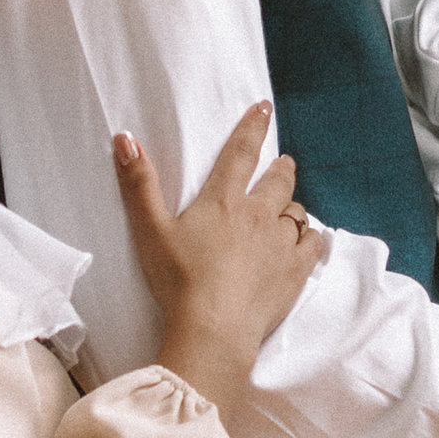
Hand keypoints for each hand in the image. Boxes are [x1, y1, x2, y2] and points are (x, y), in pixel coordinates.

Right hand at [115, 105, 325, 413]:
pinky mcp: (296, 272)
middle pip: (277, 181)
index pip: (241, 152)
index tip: (264, 109)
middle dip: (281, 169)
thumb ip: (139, 184)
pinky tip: (308, 240)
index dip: (252, 127)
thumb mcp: (150, 231)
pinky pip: (313, 244)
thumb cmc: (178, 280)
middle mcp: (258, 215)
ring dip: (292, 205)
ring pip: (296, 212)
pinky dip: (311, 237)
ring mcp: (281, 243)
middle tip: (284, 163)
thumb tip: (125, 138)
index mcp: (223, 201)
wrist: (213, 328)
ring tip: (289, 207)